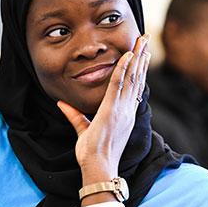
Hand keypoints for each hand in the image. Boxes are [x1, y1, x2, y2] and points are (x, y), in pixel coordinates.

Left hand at [57, 34, 150, 187]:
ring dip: (138, 57)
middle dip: (142, 56)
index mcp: (124, 114)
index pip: (134, 86)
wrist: (98, 167)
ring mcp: (122, 109)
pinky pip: (119, 85)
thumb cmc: (93, 153)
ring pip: (132, 78)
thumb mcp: (84, 130)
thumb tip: (62, 104)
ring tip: (142, 40)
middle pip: (137, 78)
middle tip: (146, 39)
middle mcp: (127, 109)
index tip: (141, 54)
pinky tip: (128, 55)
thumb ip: (75, 116)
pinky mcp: (112, 110)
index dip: (139, 69)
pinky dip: (124, 69)